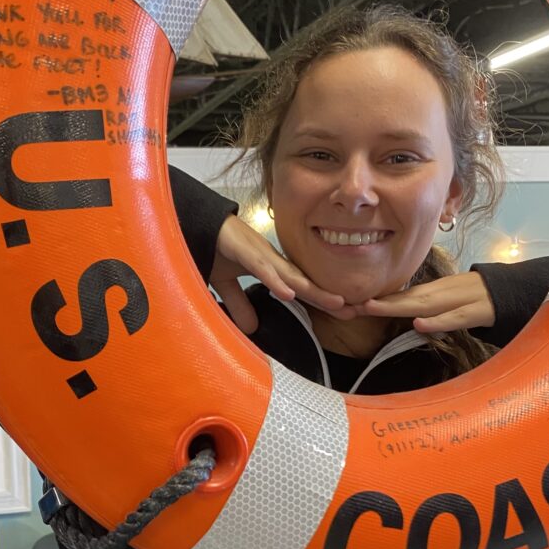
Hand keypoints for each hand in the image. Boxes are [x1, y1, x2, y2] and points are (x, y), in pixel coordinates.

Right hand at [210, 215, 347, 333]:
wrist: (192, 221)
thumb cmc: (213, 248)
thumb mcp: (226, 283)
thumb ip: (240, 303)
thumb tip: (252, 327)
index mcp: (269, 267)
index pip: (300, 287)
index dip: (321, 300)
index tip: (346, 313)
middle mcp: (269, 260)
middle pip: (303, 281)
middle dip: (329, 296)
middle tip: (356, 311)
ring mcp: (257, 253)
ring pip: (289, 274)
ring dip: (312, 289)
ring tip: (335, 303)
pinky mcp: (240, 249)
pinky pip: (260, 267)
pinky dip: (275, 280)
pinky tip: (289, 293)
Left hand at [359, 271, 494, 332]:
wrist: (510, 292)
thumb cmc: (474, 299)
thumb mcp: (446, 303)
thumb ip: (426, 307)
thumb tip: (404, 316)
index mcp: (432, 294)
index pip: (400, 297)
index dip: (376, 301)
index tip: (350, 304)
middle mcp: (440, 294)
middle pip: (405, 299)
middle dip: (377, 302)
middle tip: (350, 304)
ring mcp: (457, 301)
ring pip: (423, 304)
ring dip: (396, 307)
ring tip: (371, 307)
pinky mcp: (475, 312)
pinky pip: (454, 318)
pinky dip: (437, 322)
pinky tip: (419, 324)